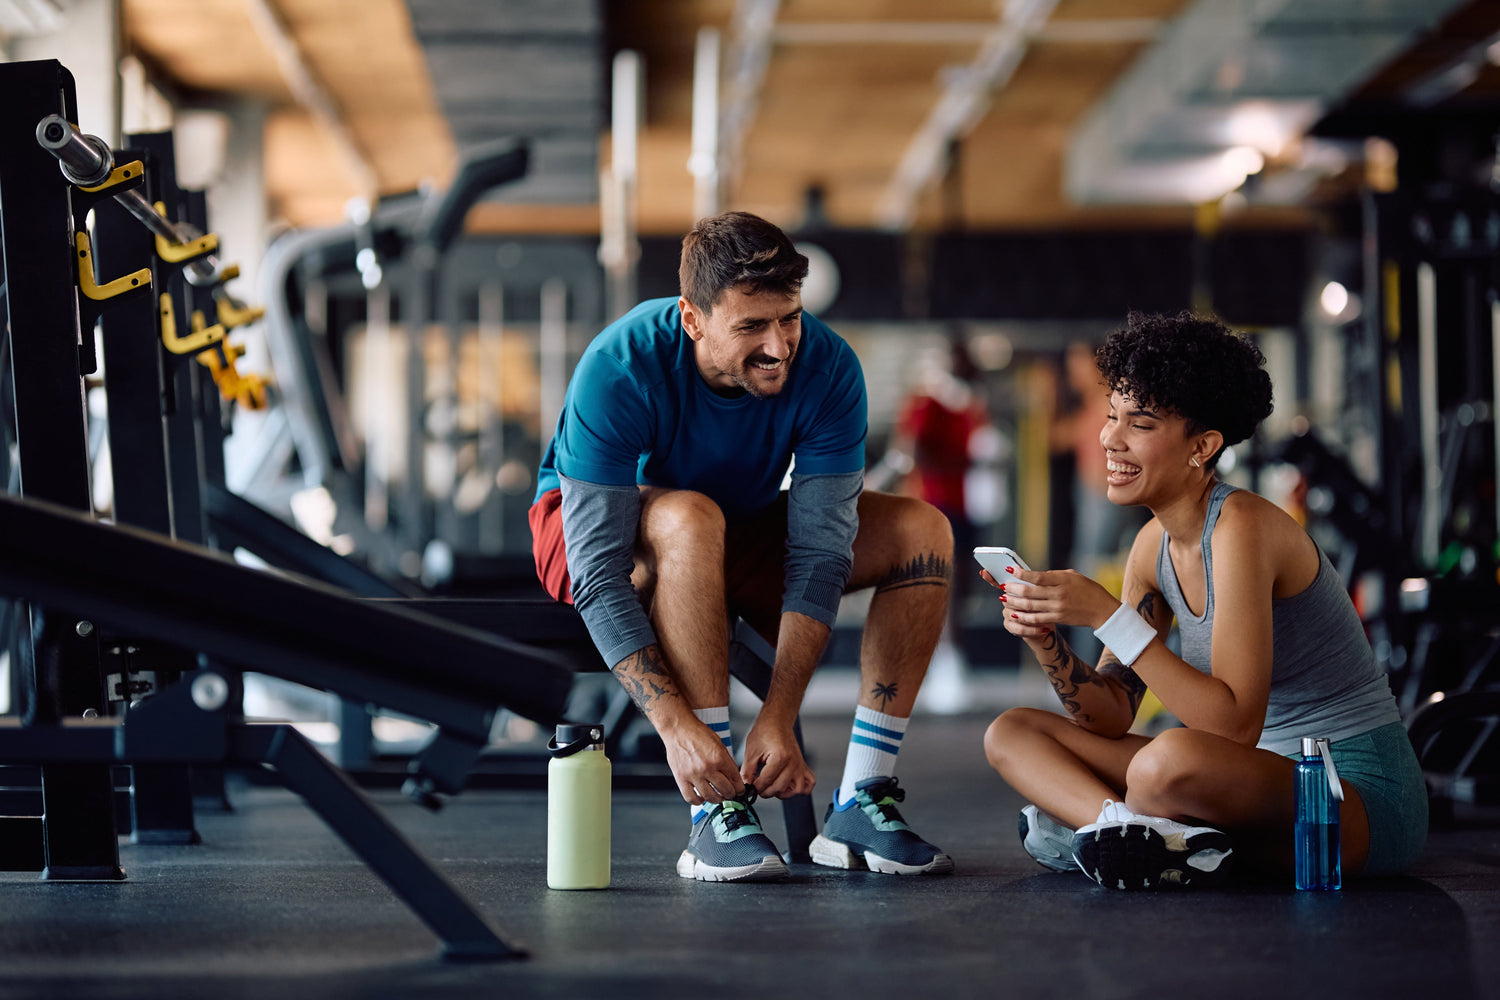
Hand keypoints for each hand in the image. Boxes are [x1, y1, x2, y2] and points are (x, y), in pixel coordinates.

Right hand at [660, 717, 745, 805]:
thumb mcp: (718, 744)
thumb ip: (726, 761)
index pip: (735, 779)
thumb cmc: (697, 733)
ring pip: (710, 797)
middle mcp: (707, 768)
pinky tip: (701, 798)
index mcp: (719, 758)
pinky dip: (698, 801)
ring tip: (717, 797)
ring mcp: (693, 774)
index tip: (739, 791)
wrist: (679, 729)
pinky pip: (690, 797)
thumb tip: (732, 777)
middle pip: (725, 790)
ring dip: (717, 800)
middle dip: (731, 795)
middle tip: (730, 794)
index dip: (740, 788)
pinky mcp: (681, 778)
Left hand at [740, 719, 814, 798]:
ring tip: (773, 787)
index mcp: (780, 757)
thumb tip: (746, 786)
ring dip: (783, 792)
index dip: (755, 787)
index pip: (766, 781)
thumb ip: (747, 771)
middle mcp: (793, 762)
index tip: (750, 786)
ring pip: (796, 790)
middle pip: (780, 788)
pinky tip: (788, 786)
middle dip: (766, 791)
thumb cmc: (765, 732)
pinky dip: (800, 788)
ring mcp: (800, 765)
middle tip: (758, 786)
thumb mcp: (751, 751)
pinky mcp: (803, 765)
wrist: (776, 721)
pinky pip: (809, 783)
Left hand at [997, 566, 1120, 633]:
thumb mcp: (1073, 576)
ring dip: (1015, 602)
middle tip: (1003, 586)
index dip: (1022, 573)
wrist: (1102, 610)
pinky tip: (1015, 614)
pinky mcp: (1058, 618)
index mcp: (1062, 580)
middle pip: (1030, 592)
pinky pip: (1037, 618)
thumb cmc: (1088, 589)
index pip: (1037, 577)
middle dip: (1013, 589)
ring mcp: (1058, 607)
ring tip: (1004, 599)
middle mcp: (1059, 594)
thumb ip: (1054, 576)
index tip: (1010, 569)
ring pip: (1031, 605)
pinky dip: (1024, 617)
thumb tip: (1036, 576)